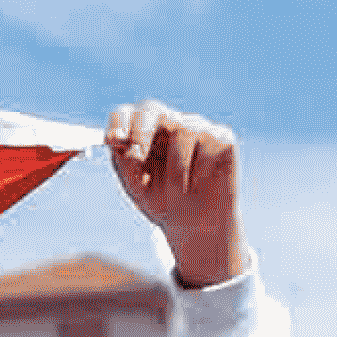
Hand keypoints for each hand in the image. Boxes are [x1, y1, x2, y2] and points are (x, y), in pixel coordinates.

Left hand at [107, 103, 245, 288]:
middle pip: (152, 108)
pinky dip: (201, 169)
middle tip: (137, 154)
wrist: (196, 228)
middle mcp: (169, 124)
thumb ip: (125, 162)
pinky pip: (209, 143)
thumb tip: (119, 140)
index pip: (126, 114)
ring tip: (179, 190)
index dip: (119, 122)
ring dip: (176, 166)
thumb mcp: (136, 187)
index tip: (114, 140)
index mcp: (142, 133)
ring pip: (183, 128)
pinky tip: (201, 183)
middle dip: (141, 131)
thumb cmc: (164, 202)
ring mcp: (197, 128)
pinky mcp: (223, 138)